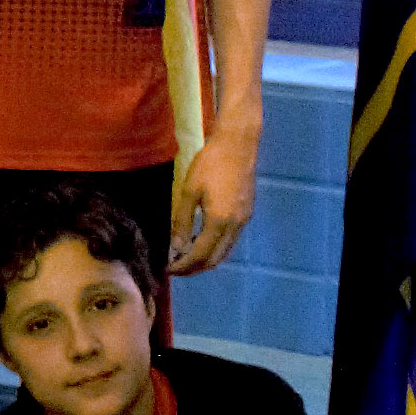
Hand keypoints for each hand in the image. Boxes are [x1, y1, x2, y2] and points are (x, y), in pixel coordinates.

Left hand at [168, 129, 256, 274]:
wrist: (238, 145)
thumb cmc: (210, 164)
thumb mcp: (189, 191)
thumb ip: (182, 221)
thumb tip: (176, 247)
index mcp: (219, 221)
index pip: (200, 255)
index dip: (184, 266)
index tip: (169, 270)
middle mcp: (235, 226)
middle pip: (215, 259)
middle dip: (195, 268)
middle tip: (176, 268)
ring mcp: (244, 220)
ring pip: (225, 251)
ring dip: (206, 259)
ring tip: (186, 257)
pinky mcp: (247, 213)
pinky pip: (231, 240)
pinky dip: (216, 247)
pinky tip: (202, 241)